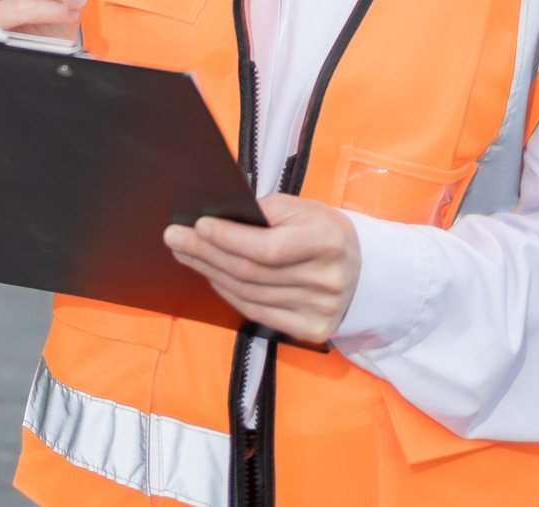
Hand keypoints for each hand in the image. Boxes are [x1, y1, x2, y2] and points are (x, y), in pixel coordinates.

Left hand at [165, 194, 361, 344]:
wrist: (364, 271)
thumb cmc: (323, 232)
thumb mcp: (303, 209)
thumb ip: (265, 213)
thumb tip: (217, 220)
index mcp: (326, 242)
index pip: (268, 248)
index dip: (229, 238)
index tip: (198, 225)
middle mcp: (325, 280)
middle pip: (251, 272)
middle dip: (206, 253)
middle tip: (174, 238)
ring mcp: (319, 310)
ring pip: (249, 293)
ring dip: (210, 272)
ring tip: (185, 254)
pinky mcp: (311, 329)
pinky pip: (256, 312)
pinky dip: (227, 293)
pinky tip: (210, 276)